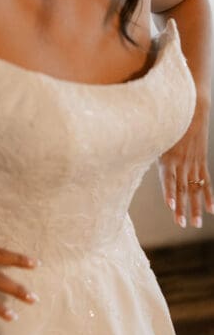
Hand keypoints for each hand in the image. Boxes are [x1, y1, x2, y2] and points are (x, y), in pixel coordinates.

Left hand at [158, 107, 213, 227]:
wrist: (192, 110)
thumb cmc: (167, 124)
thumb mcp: (156, 137)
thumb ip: (148, 151)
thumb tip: (128, 160)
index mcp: (168, 158)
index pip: (169, 179)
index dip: (170, 193)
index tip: (171, 206)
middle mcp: (182, 163)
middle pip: (182, 189)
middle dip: (182, 208)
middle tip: (182, 224)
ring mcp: (194, 164)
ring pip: (195, 189)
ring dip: (196, 207)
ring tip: (196, 224)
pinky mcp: (201, 162)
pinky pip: (206, 182)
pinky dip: (209, 196)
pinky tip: (212, 209)